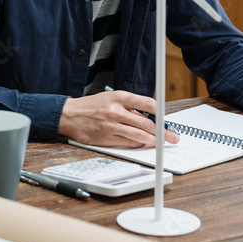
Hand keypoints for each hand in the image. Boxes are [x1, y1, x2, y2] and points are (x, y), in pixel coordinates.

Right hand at [59, 90, 179, 147]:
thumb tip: (149, 116)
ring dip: (154, 141)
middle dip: (163, 132)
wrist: (69, 115)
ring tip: (163, 144)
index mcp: (119, 97)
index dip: (161, 112)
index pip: (147, 103)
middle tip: (172, 137)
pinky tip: (144, 144)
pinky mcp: (107, 139)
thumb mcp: (110, 97)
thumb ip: (129, 105)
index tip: (168, 119)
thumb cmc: (92, 106)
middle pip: (147, 124)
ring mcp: (112, 126)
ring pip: (140, 136)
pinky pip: (129, 144)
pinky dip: (139, 144)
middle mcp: (116, 111)